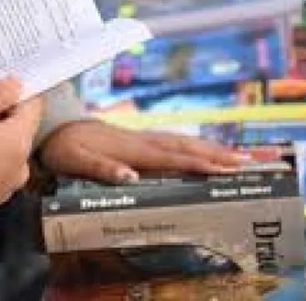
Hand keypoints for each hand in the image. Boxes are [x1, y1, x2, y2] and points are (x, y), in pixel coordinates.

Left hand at [38, 121, 277, 183]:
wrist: (55, 127)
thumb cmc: (63, 148)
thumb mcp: (74, 160)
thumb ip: (100, 168)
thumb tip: (131, 177)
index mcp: (130, 149)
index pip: (170, 158)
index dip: (198, 164)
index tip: (225, 170)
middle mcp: (141, 141)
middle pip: (186, 146)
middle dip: (217, 154)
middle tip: (249, 162)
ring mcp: (142, 139)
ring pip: (183, 142)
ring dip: (212, 149)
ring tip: (240, 157)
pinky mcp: (140, 141)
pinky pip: (174, 143)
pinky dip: (195, 147)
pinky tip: (205, 152)